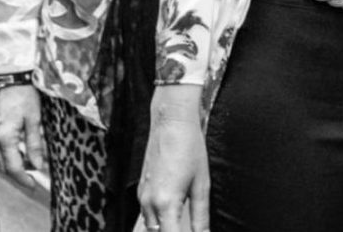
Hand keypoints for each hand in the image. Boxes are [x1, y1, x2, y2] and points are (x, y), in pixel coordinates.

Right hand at [0, 84, 41, 189]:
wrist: (7, 76)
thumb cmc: (23, 95)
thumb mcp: (34, 119)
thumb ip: (34, 143)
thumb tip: (37, 165)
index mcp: (5, 137)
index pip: (13, 167)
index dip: (23, 179)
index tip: (33, 185)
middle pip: (4, 166)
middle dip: (18, 175)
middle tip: (32, 180)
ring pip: (0, 157)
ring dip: (14, 165)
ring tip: (30, 165)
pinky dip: (9, 154)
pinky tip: (21, 152)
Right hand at [139, 85, 209, 231]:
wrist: (171, 122)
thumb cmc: (189, 148)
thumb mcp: (201, 185)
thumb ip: (201, 216)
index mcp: (166, 203)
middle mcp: (149, 203)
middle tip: (190, 228)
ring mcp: (142, 196)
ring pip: (151, 228)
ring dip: (166, 229)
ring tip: (183, 224)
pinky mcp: (141, 190)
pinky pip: (147, 215)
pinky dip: (159, 221)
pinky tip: (173, 216)